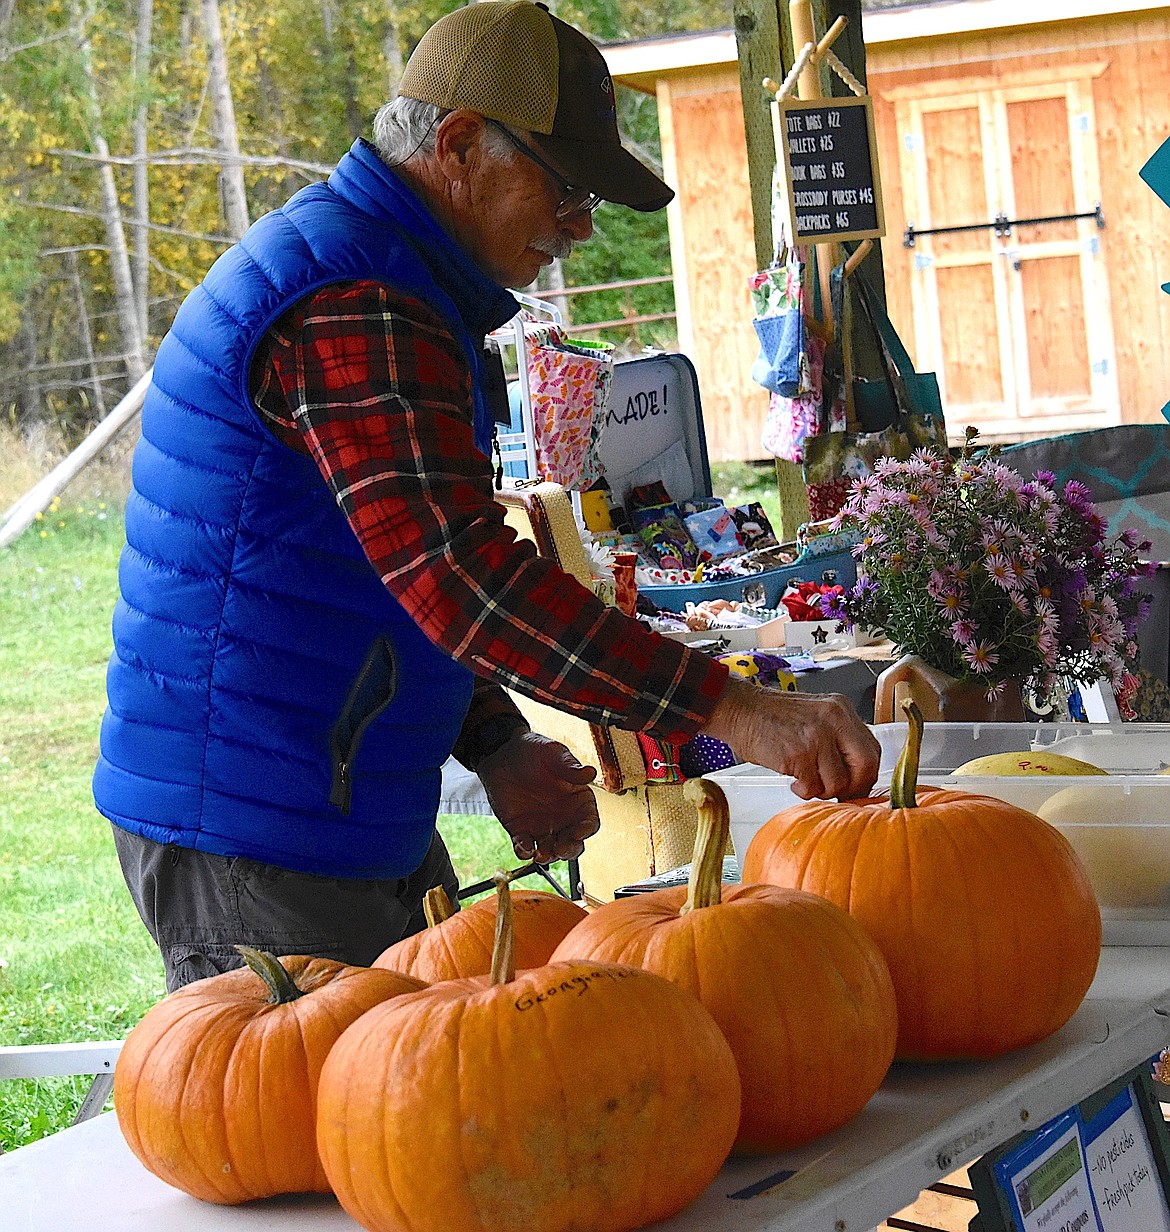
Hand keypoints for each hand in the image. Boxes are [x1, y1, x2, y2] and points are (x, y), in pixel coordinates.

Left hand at [476, 732, 599, 863]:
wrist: (502, 754)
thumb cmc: (532, 750)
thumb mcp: (553, 753)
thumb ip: (570, 766)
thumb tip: (591, 773)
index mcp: (577, 800)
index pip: (590, 821)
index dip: (587, 829)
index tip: (579, 832)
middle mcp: (563, 817)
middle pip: (574, 843)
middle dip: (569, 850)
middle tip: (560, 848)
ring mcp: (542, 826)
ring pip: (551, 851)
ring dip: (549, 856)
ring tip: (541, 853)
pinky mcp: (520, 831)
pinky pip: (525, 848)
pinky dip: (525, 851)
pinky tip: (523, 846)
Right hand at [702, 676, 880, 800]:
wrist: (739, 710)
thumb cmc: (771, 717)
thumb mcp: (814, 716)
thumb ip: (837, 738)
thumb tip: (856, 776)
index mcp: (841, 710)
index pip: (872, 749)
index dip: (867, 773)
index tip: (856, 785)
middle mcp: (834, 721)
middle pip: (866, 765)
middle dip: (854, 787)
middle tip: (838, 793)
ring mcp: (816, 737)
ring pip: (838, 782)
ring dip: (822, 790)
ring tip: (804, 779)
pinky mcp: (798, 755)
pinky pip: (813, 787)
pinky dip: (803, 790)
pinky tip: (793, 779)